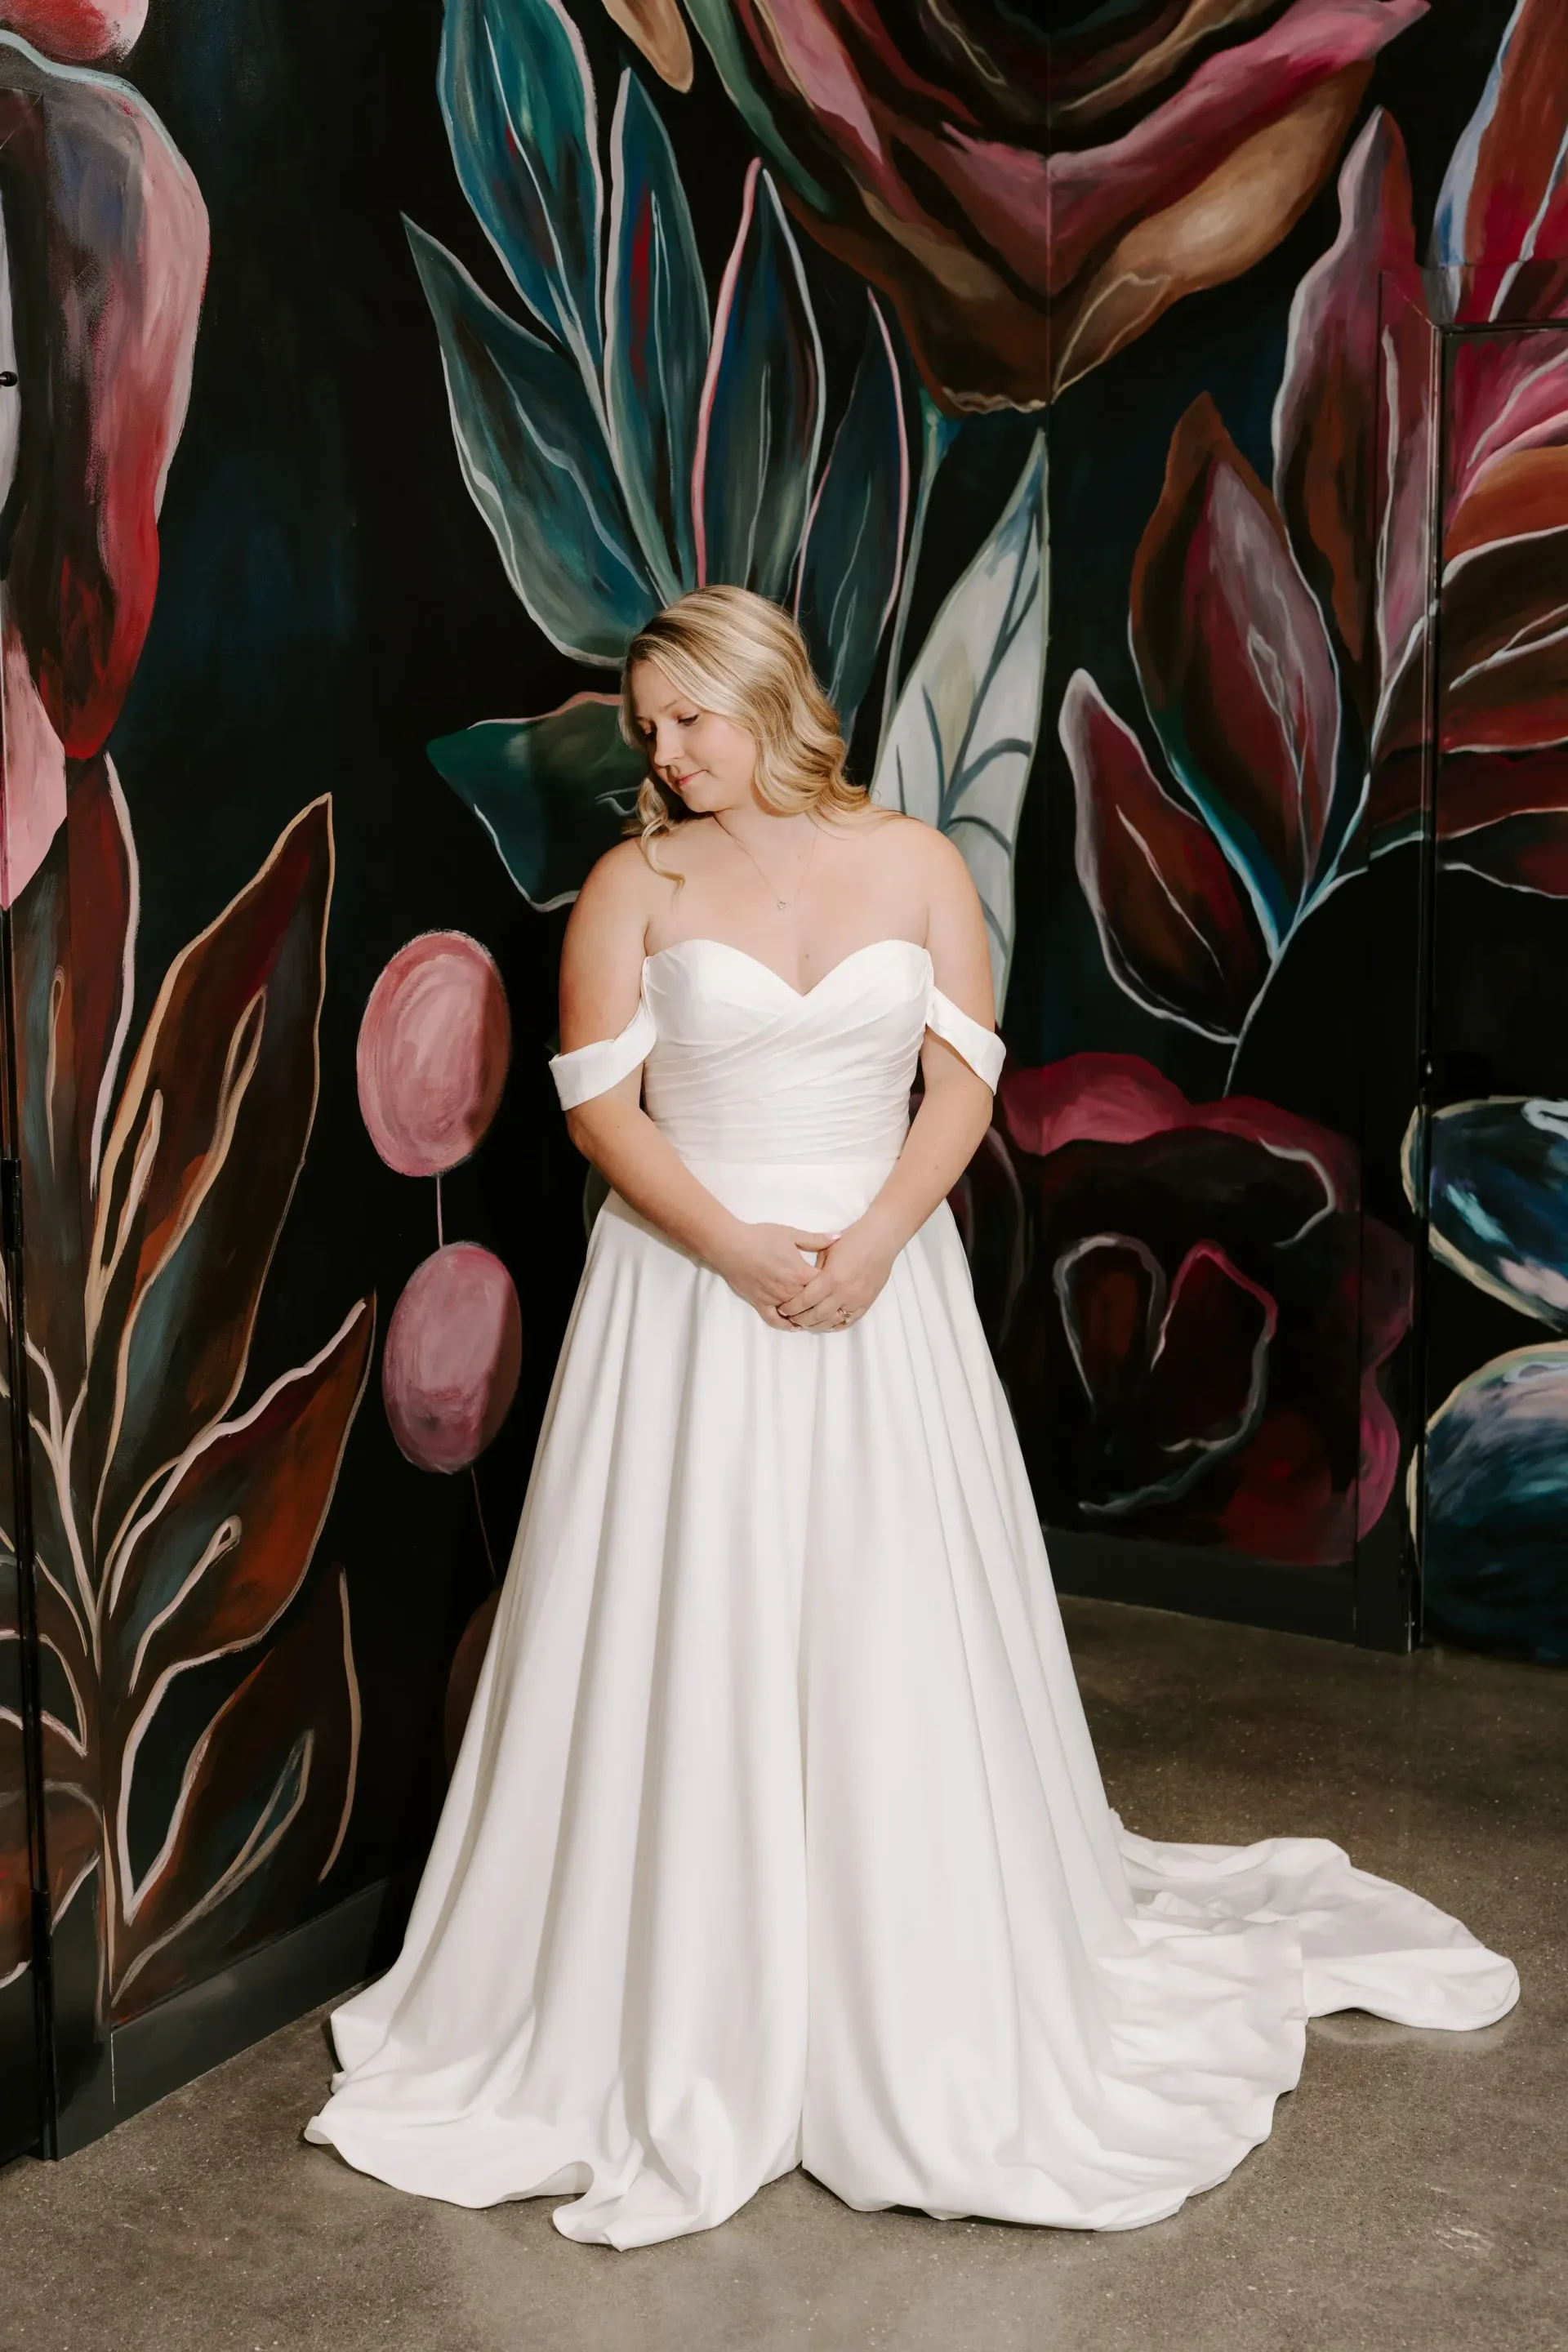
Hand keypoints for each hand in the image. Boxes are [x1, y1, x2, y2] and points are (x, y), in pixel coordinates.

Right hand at [709, 1221, 838, 1328]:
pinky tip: (795, 1325)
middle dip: (823, 1302)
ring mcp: (775, 1299)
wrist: (731, 1245)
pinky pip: (775, 1321)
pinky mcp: (761, 1304)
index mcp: (800, 1273)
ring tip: (817, 1313)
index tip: (837, 1282)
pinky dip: (786, 1325)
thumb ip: (816, 1239)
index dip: (833, 1284)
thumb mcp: (791, 1234)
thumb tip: (838, 1236)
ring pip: (797, 1314)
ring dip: (807, 1314)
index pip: (825, 1285)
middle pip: (813, 1302)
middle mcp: (790, 1290)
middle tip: (831, 1302)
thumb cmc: (760, 1237)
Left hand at [777, 1209, 901, 1330]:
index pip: (805, 1300)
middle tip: (791, 1318)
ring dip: (816, 1325)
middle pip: (816, 1315)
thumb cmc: (853, 1239)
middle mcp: (843, 1292)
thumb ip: (814, 1269)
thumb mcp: (827, 1250)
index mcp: (831, 1277)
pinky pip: (849, 1321)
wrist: (881, 1238)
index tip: (783, 1308)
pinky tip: (825, 1324)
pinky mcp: (867, 1302)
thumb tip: (802, 1284)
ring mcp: (857, 1299)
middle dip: (800, 1319)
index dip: (792, 1307)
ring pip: (831, 1322)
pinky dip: (835, 1325)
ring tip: (805, 1322)